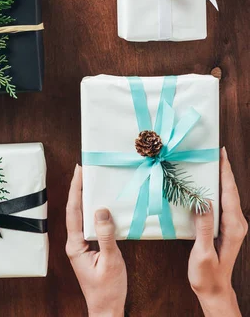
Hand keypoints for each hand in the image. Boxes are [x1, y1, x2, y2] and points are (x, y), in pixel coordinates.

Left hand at [66, 164, 126, 316]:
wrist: (107, 310)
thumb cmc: (108, 290)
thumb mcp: (110, 261)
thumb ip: (106, 236)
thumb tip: (101, 210)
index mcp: (75, 245)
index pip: (73, 211)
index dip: (76, 189)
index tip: (79, 171)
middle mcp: (75, 243)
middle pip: (75, 210)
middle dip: (79, 188)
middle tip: (84, 169)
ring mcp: (81, 245)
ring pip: (81, 216)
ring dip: (85, 198)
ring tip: (90, 180)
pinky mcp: (89, 248)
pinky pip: (89, 224)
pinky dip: (93, 210)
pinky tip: (100, 203)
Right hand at [188, 147, 247, 315]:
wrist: (214, 290)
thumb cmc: (207, 275)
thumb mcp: (203, 253)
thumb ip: (204, 227)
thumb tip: (204, 202)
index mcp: (233, 227)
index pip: (230, 193)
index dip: (226, 172)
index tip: (221, 154)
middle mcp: (237, 223)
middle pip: (231, 190)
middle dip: (225, 169)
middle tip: (216, 151)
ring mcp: (233, 225)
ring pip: (228, 195)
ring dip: (222, 178)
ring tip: (213, 162)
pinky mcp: (227, 226)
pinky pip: (224, 202)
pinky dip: (218, 188)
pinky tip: (210, 183)